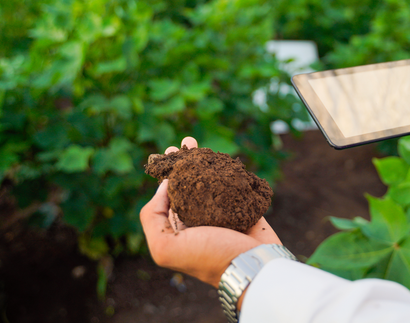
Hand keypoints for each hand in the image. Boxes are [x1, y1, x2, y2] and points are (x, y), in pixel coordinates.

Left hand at [139, 137, 281, 288]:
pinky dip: (231, 171)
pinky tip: (225, 158)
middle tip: (185, 143)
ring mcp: (225, 212)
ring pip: (213, 180)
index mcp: (180, 228)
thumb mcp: (165, 247)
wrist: (255, 266)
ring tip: (198, 143)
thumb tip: (164, 185)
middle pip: (190, 184)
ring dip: (207, 160)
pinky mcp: (247, 206)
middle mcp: (201, 219)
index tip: (169, 153)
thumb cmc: (210, 257)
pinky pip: (237, 184)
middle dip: (185, 162)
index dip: (167, 173)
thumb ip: (153, 216)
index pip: (169, 195)